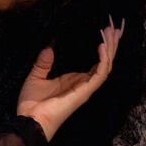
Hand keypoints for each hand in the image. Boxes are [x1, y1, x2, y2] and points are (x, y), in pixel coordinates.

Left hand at [16, 16, 123, 141]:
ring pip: (106, 65)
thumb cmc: (32, 103)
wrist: (30, 120)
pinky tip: (102, 45)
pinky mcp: (84, 92)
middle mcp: (84, 82)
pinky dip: (102, 59)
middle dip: (112, 44)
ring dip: (110, 48)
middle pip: (105, 61)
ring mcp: (86, 88)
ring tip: (111, 30)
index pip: (96, 61)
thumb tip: (49, 47)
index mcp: (75, 79)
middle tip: (116, 25)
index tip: (107, 29)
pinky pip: (99, 74)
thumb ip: (43, 63)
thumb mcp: (35, 77)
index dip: (104, 46)